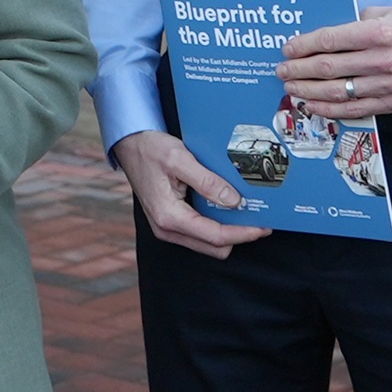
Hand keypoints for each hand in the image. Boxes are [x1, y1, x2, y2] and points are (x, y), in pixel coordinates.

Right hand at [112, 129, 270, 257]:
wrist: (129, 144)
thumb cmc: (149, 149)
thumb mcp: (180, 159)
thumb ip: (207, 182)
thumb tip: (233, 201)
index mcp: (169, 216)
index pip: (215, 236)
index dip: (243, 234)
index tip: (263, 227)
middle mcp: (166, 229)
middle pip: (213, 247)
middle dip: (237, 235)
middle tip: (257, 218)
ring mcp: (166, 228)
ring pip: (207, 243)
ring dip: (227, 231)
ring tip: (244, 212)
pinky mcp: (169, 221)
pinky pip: (199, 233)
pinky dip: (215, 225)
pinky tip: (224, 207)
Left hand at [276, 3, 391, 120]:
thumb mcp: (386, 12)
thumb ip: (355, 22)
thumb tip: (325, 36)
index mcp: (378, 33)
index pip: (331, 40)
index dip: (304, 46)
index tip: (287, 49)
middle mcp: (383, 60)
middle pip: (330, 68)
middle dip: (299, 70)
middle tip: (281, 70)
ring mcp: (389, 85)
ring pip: (338, 92)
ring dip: (309, 91)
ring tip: (291, 88)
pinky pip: (357, 109)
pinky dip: (331, 109)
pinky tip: (313, 105)